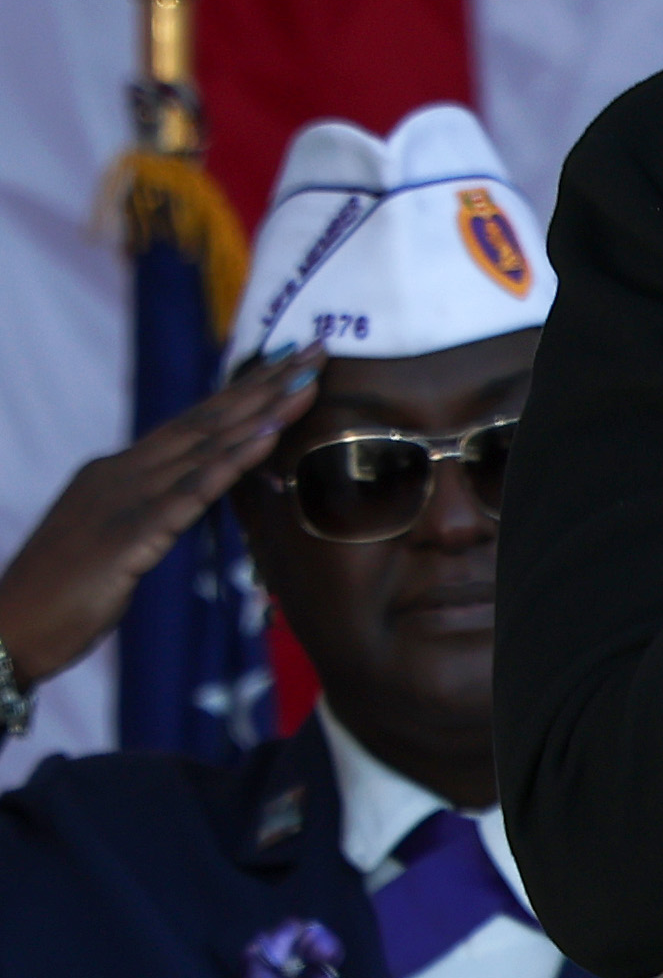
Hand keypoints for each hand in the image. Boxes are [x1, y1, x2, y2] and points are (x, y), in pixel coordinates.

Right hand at [0, 350, 319, 680]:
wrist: (10, 626)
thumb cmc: (63, 595)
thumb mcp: (117, 541)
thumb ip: (150, 513)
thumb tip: (188, 500)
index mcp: (119, 472)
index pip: (193, 424)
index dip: (244, 394)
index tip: (291, 367)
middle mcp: (122, 472)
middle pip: (206, 420)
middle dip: (264, 385)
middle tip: (317, 351)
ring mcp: (125, 498)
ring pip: (204, 445)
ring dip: (260, 412)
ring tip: (306, 382)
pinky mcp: (129, 534)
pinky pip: (189, 492)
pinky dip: (230, 461)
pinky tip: (265, 436)